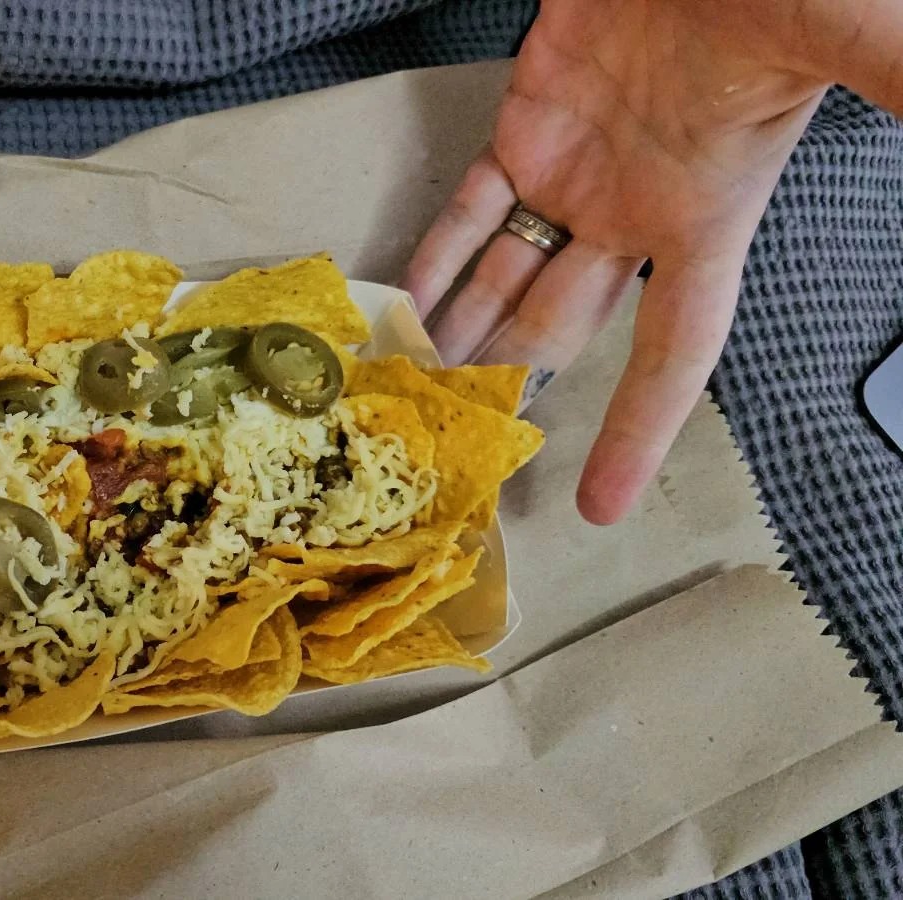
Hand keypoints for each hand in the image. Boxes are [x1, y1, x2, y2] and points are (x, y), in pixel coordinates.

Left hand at [401, 0, 834, 524]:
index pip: (674, 352)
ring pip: (508, 279)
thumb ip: (891, 84)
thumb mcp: (840, 39)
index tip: (601, 503)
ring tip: (417, 391)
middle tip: (460, 442)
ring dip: (465, 333)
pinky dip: (438, 256)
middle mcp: (634, 213)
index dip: (639, 430)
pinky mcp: (525, 125)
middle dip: (516, 384)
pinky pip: (471, 211)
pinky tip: (407, 301)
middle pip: (565, 328)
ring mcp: (575, 173)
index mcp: (705, 219)